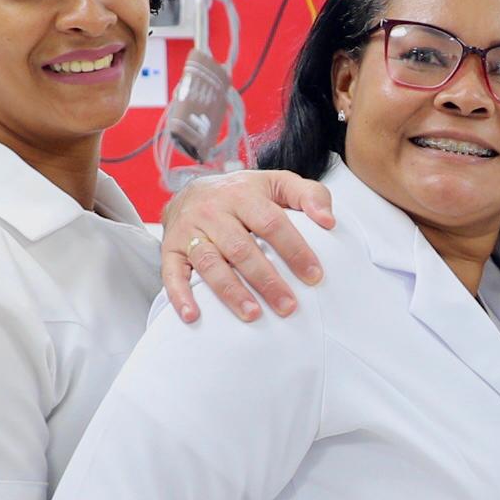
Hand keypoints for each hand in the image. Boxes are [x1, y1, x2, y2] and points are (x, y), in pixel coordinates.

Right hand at [157, 169, 335, 323]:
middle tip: (288, 306)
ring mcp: (189, 231)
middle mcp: (213, 211)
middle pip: (241, 248)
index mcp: (243, 194)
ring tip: (252, 314)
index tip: (314, 276)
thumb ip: (309, 195)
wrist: (191, 191)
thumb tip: (329, 221)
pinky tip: (193, 316)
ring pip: (209, 263)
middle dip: (266, 280)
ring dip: (230, 291)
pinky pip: (172, 274)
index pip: (272, 223)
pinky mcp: (170, 250)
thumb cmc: (243, 194)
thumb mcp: (277, 183)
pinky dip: (180, 296)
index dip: (294, 250)